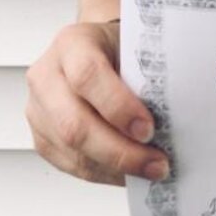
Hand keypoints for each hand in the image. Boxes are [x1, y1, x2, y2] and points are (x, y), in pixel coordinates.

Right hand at [25, 21, 169, 185]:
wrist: (94, 49)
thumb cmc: (118, 48)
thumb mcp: (133, 45)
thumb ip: (145, 74)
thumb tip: (177, 116)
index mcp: (72, 43)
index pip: (87, 75)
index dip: (118, 106)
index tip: (148, 128)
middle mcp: (47, 76)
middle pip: (75, 124)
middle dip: (120, 150)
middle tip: (156, 162)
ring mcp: (39, 109)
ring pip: (72, 150)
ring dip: (116, 167)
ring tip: (151, 169)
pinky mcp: (42, 137)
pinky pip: (71, 164)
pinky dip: (105, 173)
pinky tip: (130, 172)